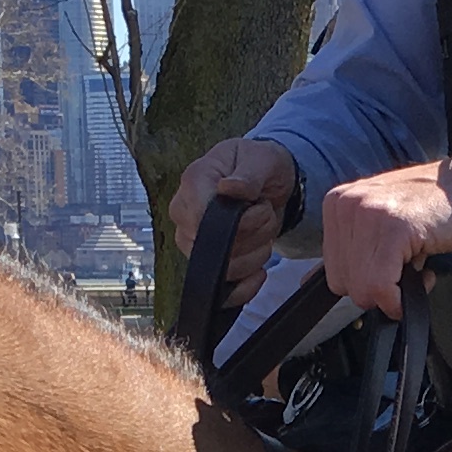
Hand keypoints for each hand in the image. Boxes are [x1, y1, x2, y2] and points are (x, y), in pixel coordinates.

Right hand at [172, 136, 301, 314]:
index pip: (201, 219)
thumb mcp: (261, 159)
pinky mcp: (205, 262)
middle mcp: (184, 213)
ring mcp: (191, 241)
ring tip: (262, 228)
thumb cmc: (258, 164)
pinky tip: (259, 272)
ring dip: (256, 254)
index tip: (258, 205)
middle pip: (214, 248)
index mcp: (193, 182)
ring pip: (224, 269)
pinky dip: (245, 287)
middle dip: (253, 236)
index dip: (238, 223)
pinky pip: (220, 292)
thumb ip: (248, 175)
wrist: (267, 181)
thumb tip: (228, 188)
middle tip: (264, 212)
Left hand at [322, 149, 451, 318]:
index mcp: (337, 204)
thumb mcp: (380, 226)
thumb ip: (350, 252)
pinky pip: (380, 286)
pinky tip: (424, 275)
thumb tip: (314, 285)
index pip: (331, 274)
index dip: (366, 282)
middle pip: (344, 285)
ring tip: (418, 263)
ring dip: (396, 292)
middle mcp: (346, 204)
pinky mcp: (392, 227)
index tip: (393, 267)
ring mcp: (367, 213)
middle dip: (379, 289)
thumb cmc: (436, 210)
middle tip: (409, 266)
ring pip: (362, 289)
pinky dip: (401, 297)